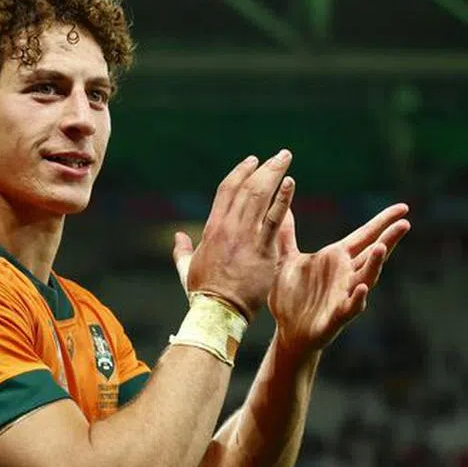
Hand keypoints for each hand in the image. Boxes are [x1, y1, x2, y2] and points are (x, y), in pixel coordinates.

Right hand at [171, 151, 294, 320]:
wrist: (217, 311)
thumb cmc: (202, 293)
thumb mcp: (186, 268)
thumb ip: (181, 250)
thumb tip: (177, 237)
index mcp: (212, 228)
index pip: (226, 190)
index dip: (240, 172)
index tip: (252, 161)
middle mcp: (228, 226)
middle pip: (247, 187)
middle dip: (264, 167)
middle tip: (280, 155)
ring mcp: (245, 236)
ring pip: (260, 195)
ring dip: (275, 174)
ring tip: (286, 159)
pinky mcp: (262, 249)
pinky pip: (275, 218)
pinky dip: (282, 198)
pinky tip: (290, 183)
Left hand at [269, 204, 409, 358]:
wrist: (288, 332)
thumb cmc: (292, 296)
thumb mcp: (286, 260)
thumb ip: (286, 235)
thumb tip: (282, 208)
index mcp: (336, 258)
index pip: (364, 236)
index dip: (382, 222)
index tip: (403, 208)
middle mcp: (346, 275)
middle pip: (373, 254)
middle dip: (388, 239)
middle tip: (404, 223)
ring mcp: (344, 295)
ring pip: (366, 278)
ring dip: (374, 264)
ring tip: (381, 248)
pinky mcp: (337, 316)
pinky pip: (351, 306)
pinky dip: (358, 298)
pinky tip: (362, 288)